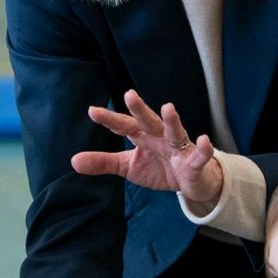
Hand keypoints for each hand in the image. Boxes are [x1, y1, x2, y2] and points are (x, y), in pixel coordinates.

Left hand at [71, 90, 222, 206]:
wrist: (191, 182)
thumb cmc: (159, 168)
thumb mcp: (128, 166)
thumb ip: (103, 162)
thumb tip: (73, 161)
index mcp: (143, 137)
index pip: (124, 125)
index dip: (109, 119)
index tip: (92, 111)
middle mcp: (160, 137)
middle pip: (148, 121)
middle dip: (139, 109)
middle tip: (129, 94)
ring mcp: (179, 148)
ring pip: (175, 131)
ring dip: (172, 120)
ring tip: (168, 107)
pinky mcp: (195, 162)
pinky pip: (200, 154)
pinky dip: (203, 148)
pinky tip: (204, 140)